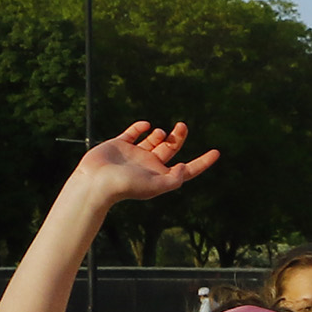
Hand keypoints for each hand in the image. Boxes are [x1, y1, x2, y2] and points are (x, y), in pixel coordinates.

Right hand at [66, 121, 218, 206]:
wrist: (95, 182)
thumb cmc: (125, 186)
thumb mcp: (154, 186)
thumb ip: (173, 179)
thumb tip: (185, 167)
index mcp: (161, 176)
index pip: (188, 169)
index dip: (203, 162)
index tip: (217, 152)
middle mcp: (149, 165)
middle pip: (171, 149)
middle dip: (179, 137)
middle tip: (183, 126)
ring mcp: (134, 154)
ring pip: (153, 140)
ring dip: (160, 134)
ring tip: (160, 133)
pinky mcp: (119, 145)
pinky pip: (133, 134)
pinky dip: (140, 128)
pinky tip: (146, 125)